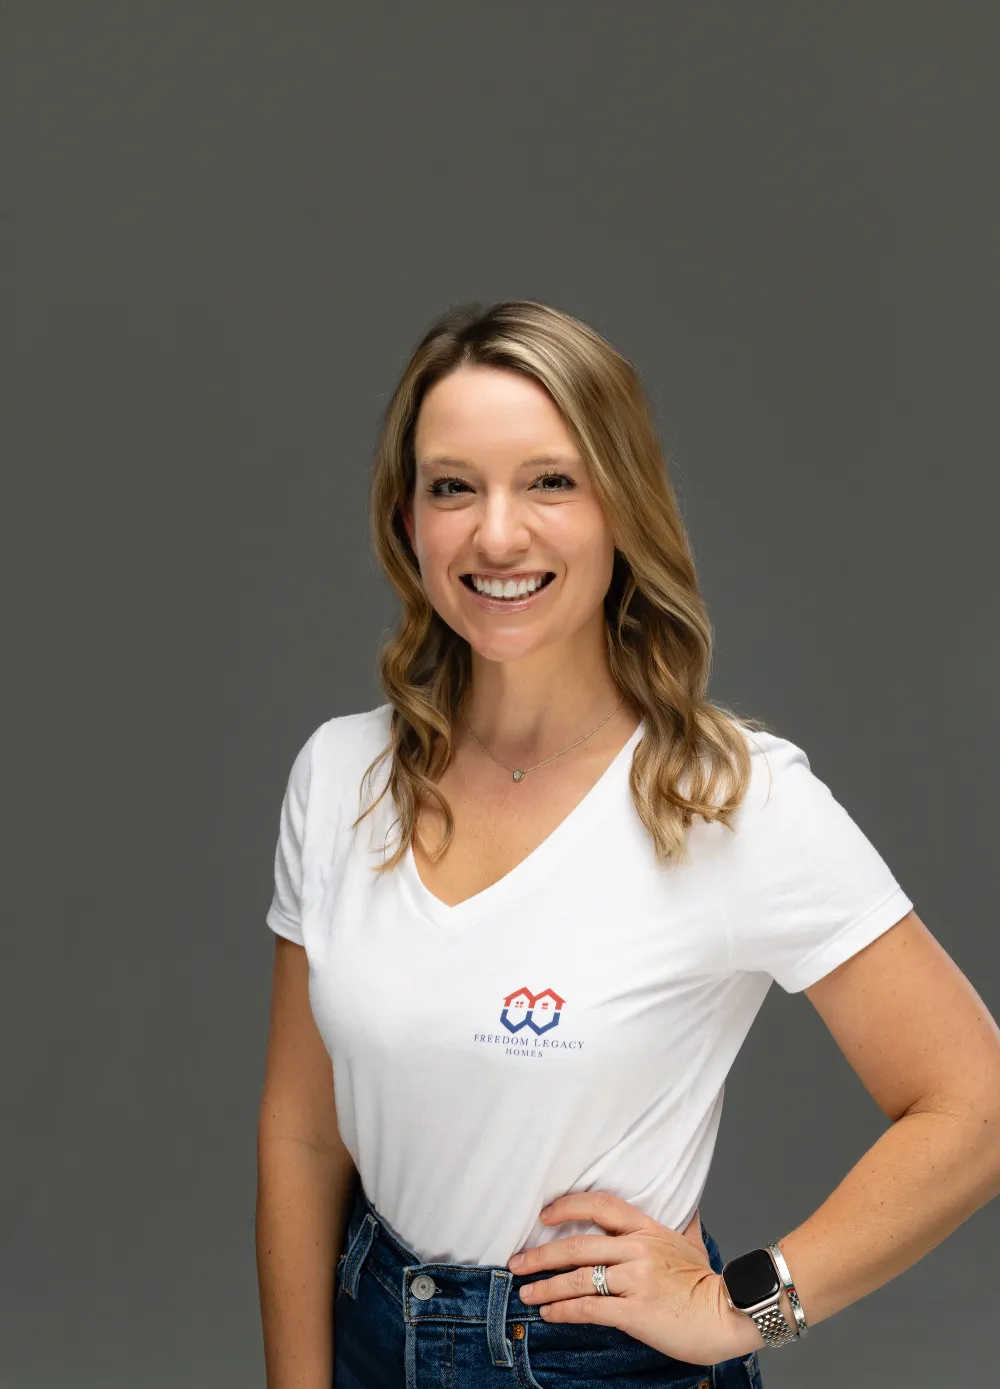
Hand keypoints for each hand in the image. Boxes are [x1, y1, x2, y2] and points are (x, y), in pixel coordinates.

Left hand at [506, 1190, 738, 1365]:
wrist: (730, 1315)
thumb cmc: (708, 1283)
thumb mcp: (691, 1243)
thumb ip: (680, 1224)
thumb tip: (685, 1204)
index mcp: (648, 1229)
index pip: (600, 1205)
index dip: (568, 1206)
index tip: (544, 1216)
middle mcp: (638, 1250)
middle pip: (577, 1245)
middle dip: (541, 1255)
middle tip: (517, 1262)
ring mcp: (636, 1280)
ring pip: (577, 1279)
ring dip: (546, 1287)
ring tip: (526, 1293)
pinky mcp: (635, 1312)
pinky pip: (589, 1309)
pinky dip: (564, 1311)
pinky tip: (549, 1314)